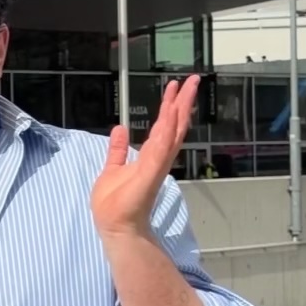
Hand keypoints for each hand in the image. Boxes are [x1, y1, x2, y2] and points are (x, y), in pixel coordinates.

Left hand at [90, 76, 198, 243]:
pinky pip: (160, 149)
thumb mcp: (113, 168)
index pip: (164, 125)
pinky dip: (167, 131)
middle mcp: (158, 158)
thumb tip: (120, 130)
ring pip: (172, 132)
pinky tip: (172, 115)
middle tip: (191, 80)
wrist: (116, 226)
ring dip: (178, 110)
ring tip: (184, 89)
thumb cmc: (115, 204)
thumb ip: (118, 150)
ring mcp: (156, 165)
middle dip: (183, 102)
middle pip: (175, 125)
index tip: (174, 86)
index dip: (170, 105)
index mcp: (150, 156)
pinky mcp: (150, 173)